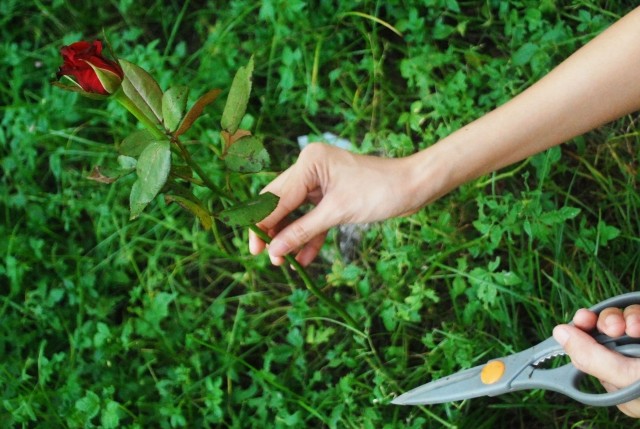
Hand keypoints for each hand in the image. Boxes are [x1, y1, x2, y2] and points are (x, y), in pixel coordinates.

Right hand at [248, 143, 427, 265]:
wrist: (414, 187)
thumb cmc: (379, 191)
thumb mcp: (337, 213)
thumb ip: (302, 231)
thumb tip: (274, 251)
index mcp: (308, 162)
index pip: (277, 197)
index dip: (263, 224)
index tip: (254, 249)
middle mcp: (310, 168)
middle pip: (280, 203)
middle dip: (273, 231)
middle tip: (265, 256)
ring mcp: (320, 182)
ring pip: (295, 213)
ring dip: (290, 237)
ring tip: (284, 263)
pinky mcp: (331, 196)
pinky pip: (313, 218)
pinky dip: (310, 237)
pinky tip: (305, 259)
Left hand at [553, 304, 639, 417]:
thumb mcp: (627, 378)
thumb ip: (592, 358)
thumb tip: (559, 333)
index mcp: (616, 385)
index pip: (584, 357)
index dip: (575, 338)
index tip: (570, 324)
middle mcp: (627, 366)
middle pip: (598, 334)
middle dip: (599, 324)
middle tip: (603, 325)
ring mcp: (637, 347)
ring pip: (616, 321)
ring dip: (617, 319)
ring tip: (631, 328)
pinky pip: (635, 315)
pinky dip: (635, 315)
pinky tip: (638, 325)